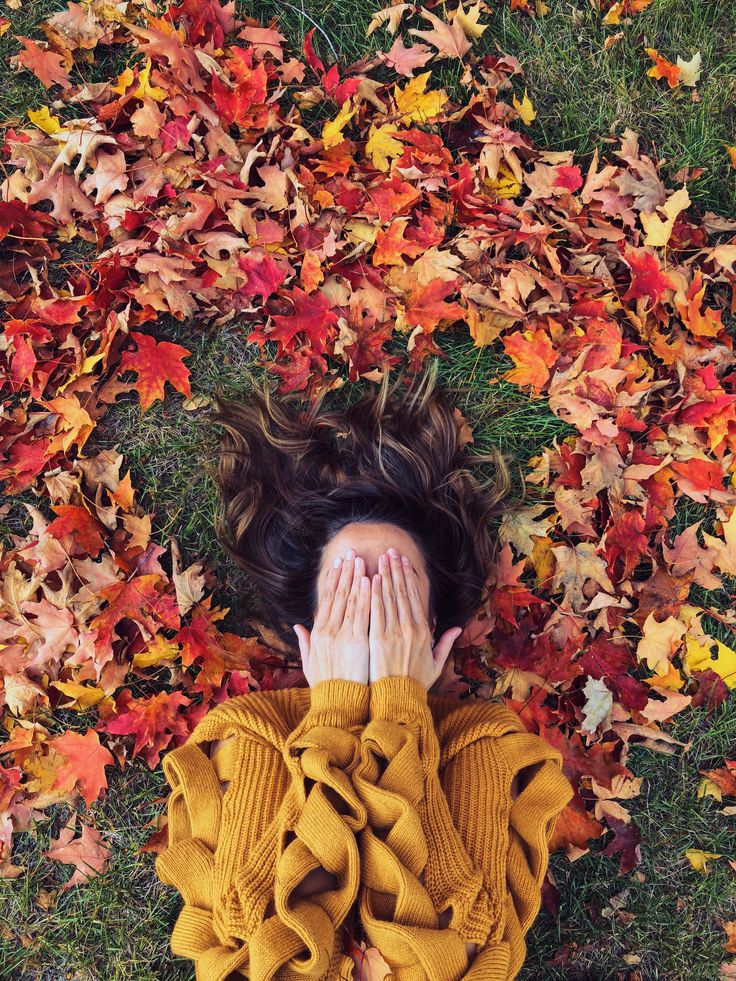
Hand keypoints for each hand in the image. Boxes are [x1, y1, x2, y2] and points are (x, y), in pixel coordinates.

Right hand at [293, 549, 370, 684]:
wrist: (339, 705)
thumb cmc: (328, 687)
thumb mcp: (311, 664)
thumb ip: (305, 643)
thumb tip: (298, 626)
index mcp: (318, 634)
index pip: (326, 600)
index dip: (333, 580)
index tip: (338, 564)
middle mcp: (328, 630)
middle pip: (338, 594)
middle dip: (345, 572)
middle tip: (351, 552)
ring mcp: (343, 634)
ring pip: (350, 599)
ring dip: (356, 577)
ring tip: (361, 560)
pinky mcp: (357, 641)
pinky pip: (363, 613)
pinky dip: (366, 595)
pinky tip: (370, 580)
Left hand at [369, 548, 462, 688]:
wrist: (398, 699)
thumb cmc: (414, 683)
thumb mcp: (436, 664)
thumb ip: (445, 643)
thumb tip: (457, 629)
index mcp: (423, 632)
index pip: (414, 597)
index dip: (408, 577)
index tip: (404, 561)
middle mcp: (409, 628)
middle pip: (401, 592)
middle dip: (395, 569)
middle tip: (390, 551)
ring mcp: (393, 632)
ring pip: (388, 597)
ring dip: (384, 575)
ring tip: (380, 557)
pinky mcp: (377, 638)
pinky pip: (375, 611)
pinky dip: (374, 594)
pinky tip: (371, 579)